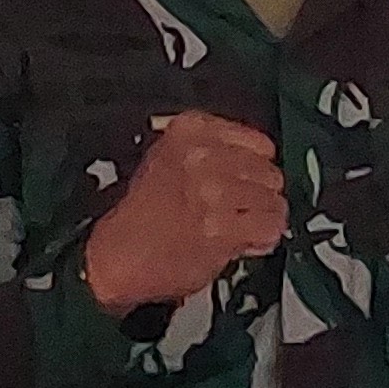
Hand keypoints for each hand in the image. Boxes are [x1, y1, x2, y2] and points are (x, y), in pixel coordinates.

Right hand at [82, 110, 289, 315]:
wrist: (115, 256)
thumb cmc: (138, 214)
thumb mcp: (167, 158)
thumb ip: (210, 149)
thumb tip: (254, 157)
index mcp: (189, 130)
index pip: (259, 142)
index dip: (256, 167)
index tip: (248, 178)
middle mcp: (202, 156)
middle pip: (269, 172)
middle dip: (260, 193)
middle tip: (240, 208)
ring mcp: (213, 192)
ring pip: (274, 201)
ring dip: (262, 218)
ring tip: (239, 225)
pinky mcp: (222, 228)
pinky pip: (270, 228)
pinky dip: (263, 239)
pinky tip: (244, 241)